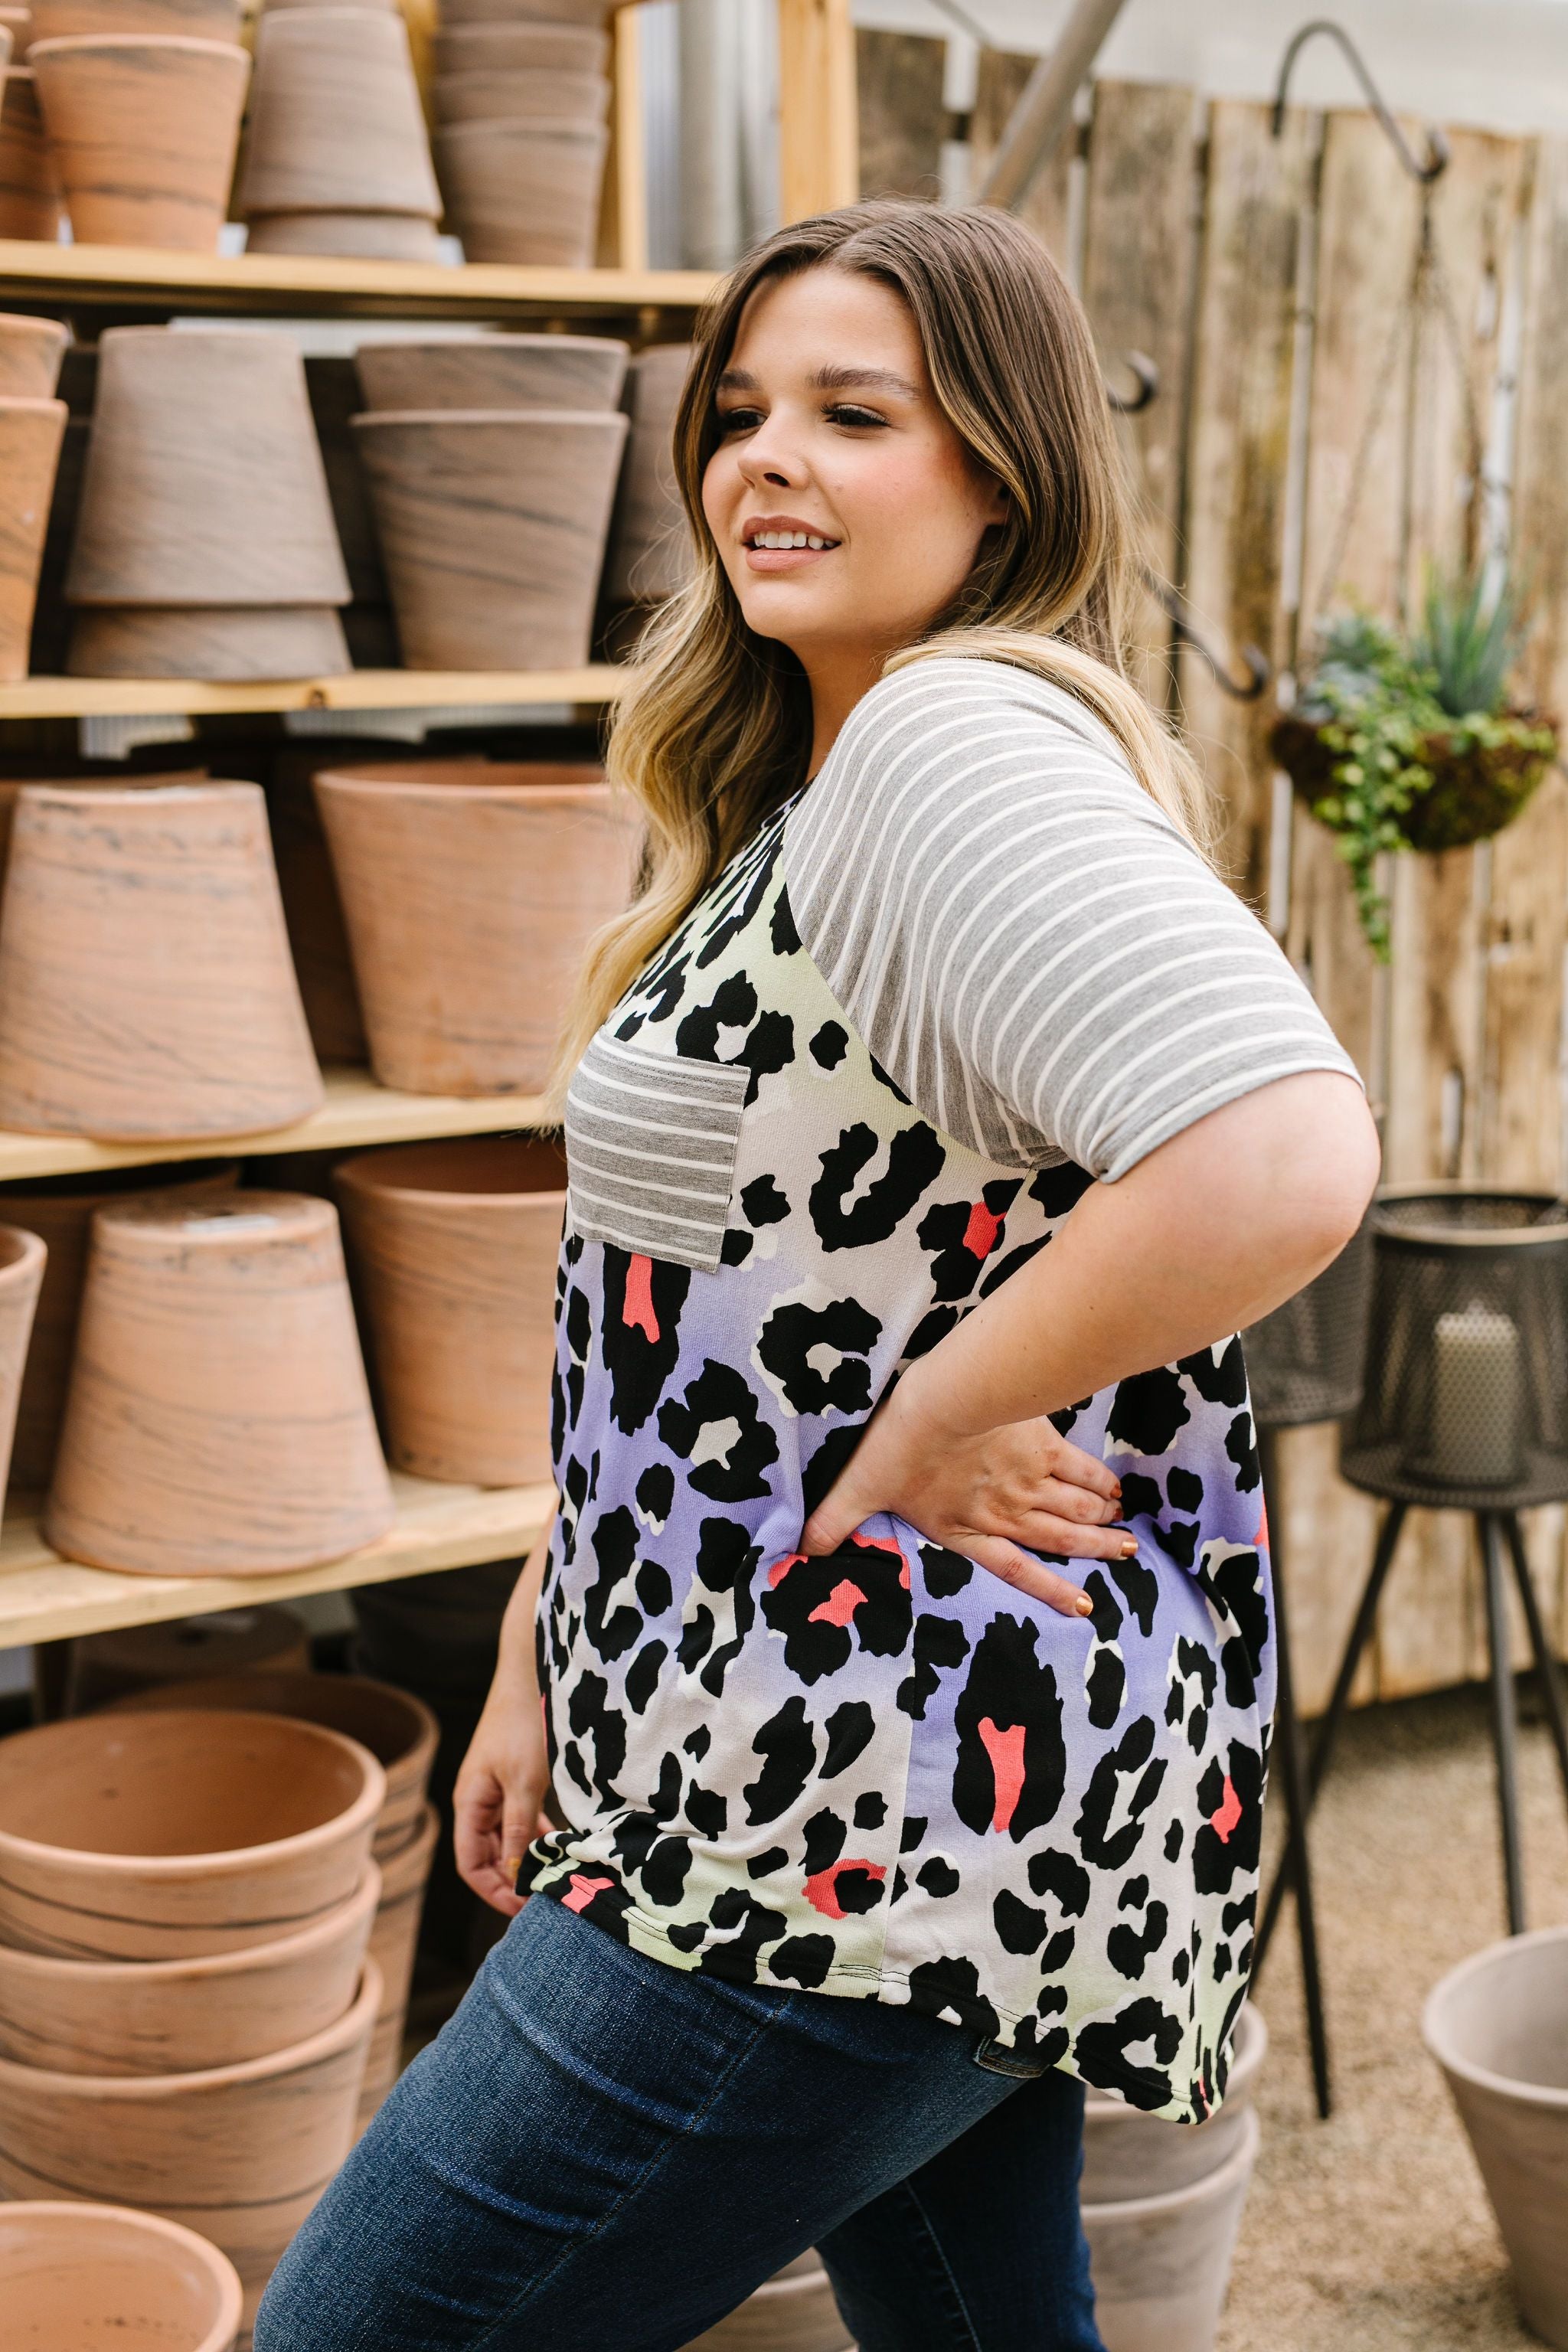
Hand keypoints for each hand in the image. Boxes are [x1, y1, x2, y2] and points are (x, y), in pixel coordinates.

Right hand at [453, 1678, 552, 1918]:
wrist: (530, 1673)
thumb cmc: (523, 1724)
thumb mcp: (524, 1782)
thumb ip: (517, 1829)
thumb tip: (514, 1874)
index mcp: (470, 1802)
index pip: (470, 1863)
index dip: (492, 1890)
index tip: (522, 1907)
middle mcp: (477, 1799)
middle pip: (484, 1854)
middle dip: (509, 1879)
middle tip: (542, 1898)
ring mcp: (495, 1787)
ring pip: (504, 1837)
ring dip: (523, 1857)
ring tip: (552, 1875)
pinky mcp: (513, 1776)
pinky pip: (518, 1817)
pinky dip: (534, 1833)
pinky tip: (557, 1841)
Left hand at [801, 1379, 1133, 1615]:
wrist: (938, 1401)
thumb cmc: (896, 1445)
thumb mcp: (858, 1489)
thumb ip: (834, 1523)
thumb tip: (801, 1554)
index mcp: (965, 1528)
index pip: (1015, 1569)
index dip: (1050, 1590)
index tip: (1084, 1606)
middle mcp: (1005, 1512)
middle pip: (1059, 1539)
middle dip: (1094, 1552)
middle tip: (1126, 1559)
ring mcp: (1029, 1481)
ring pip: (1075, 1510)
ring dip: (1102, 1523)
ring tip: (1127, 1535)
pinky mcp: (1042, 1446)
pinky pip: (1080, 1471)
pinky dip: (1100, 1483)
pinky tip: (1116, 1491)